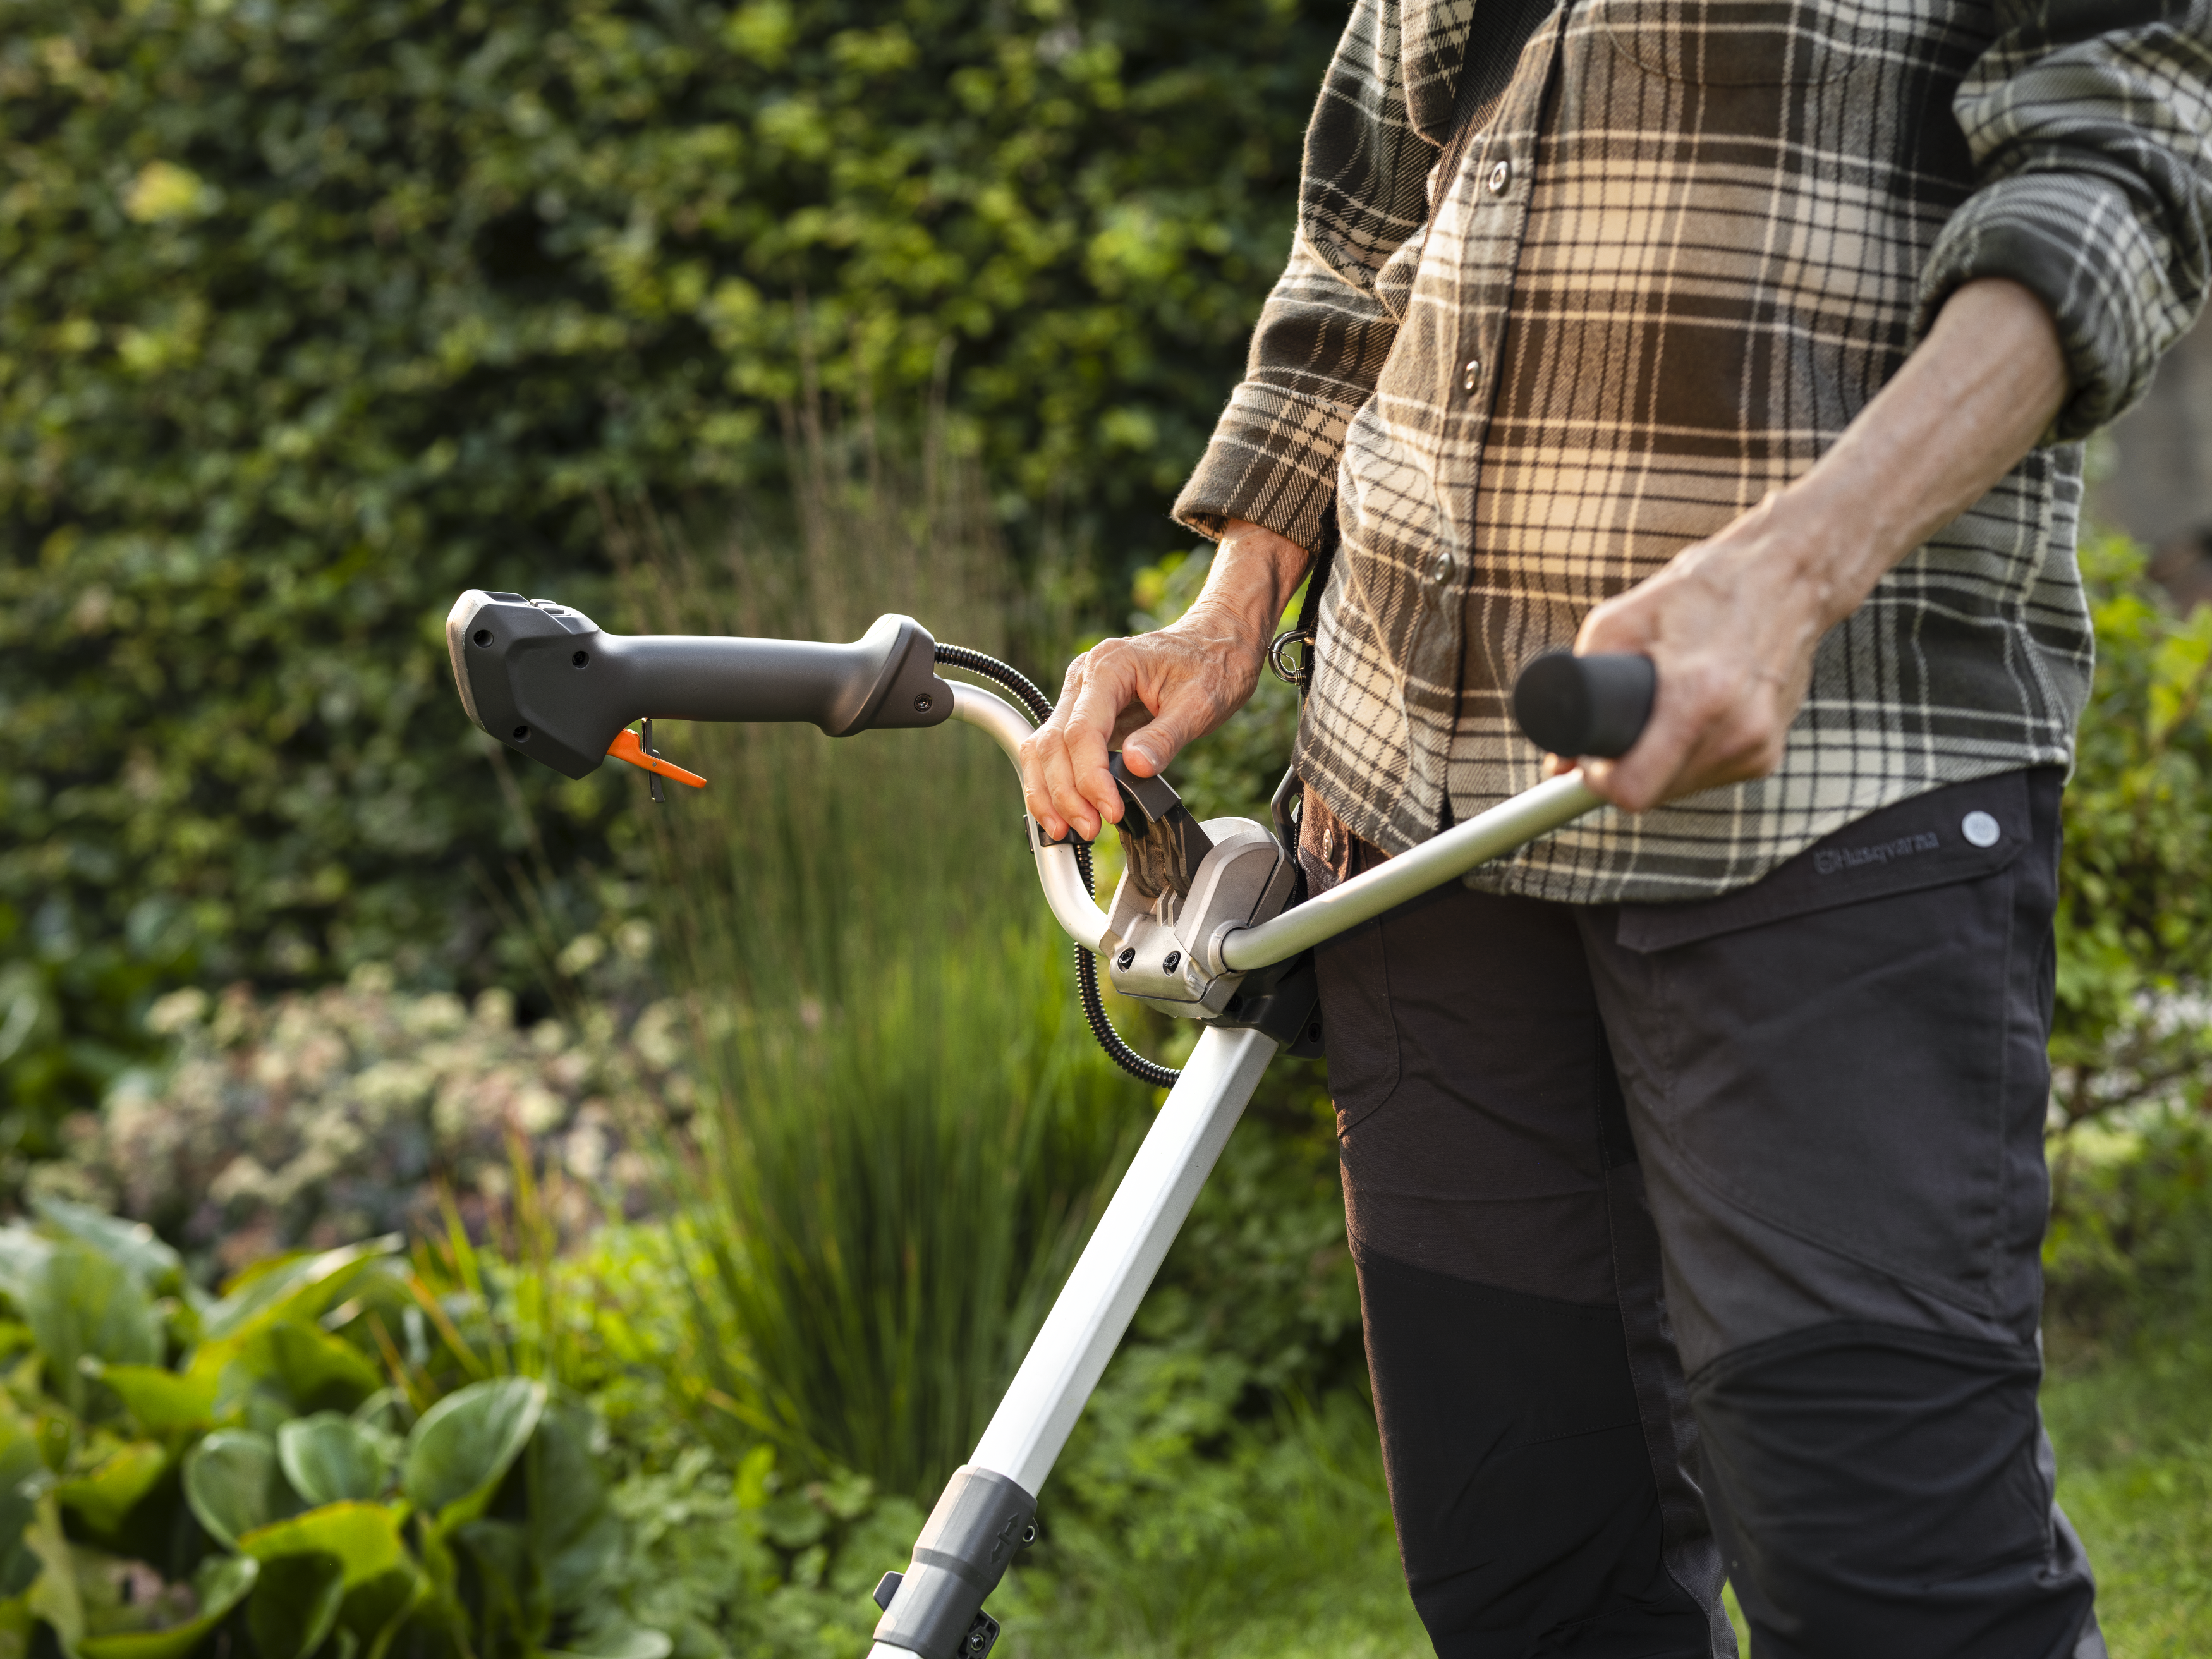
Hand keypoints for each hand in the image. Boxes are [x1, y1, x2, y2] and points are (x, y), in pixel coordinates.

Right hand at [1020, 520, 1308, 840]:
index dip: (1091, 778)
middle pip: (1052, 743)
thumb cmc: (1213, 665)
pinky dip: (1055, 784)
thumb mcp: (1201, 702)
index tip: (1111, 810)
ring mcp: (1080, 696)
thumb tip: (1136, 768)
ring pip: (1043, 750)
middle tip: (1091, 828)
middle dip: (1066, 793)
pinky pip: (1056, 752)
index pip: (1081, 731)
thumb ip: (1166, 736)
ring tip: (1070, 830)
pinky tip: (1066, 812)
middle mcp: (1085, 677)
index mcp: (1110, 666)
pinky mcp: (1085, 715)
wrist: (1218, 642)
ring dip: (1050, 794)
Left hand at [1566, 493, 1843, 809]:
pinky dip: (1691, 757)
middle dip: (1628, 769)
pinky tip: (1694, 717)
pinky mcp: (1771, 752)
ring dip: (1659, 765)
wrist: (1786, 577)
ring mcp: (1759, 745)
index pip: (1634, 789)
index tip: (1592, 761)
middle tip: (1623, 728)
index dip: (1599, 781)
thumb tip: (1559, 760)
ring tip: (1665, 710)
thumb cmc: (1701, 592)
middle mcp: (1736, 729)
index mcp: (1697, 695)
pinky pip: (1711, 776)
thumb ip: (1580, 686)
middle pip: (1654, 793)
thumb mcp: (1622, 621)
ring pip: (1681, 789)